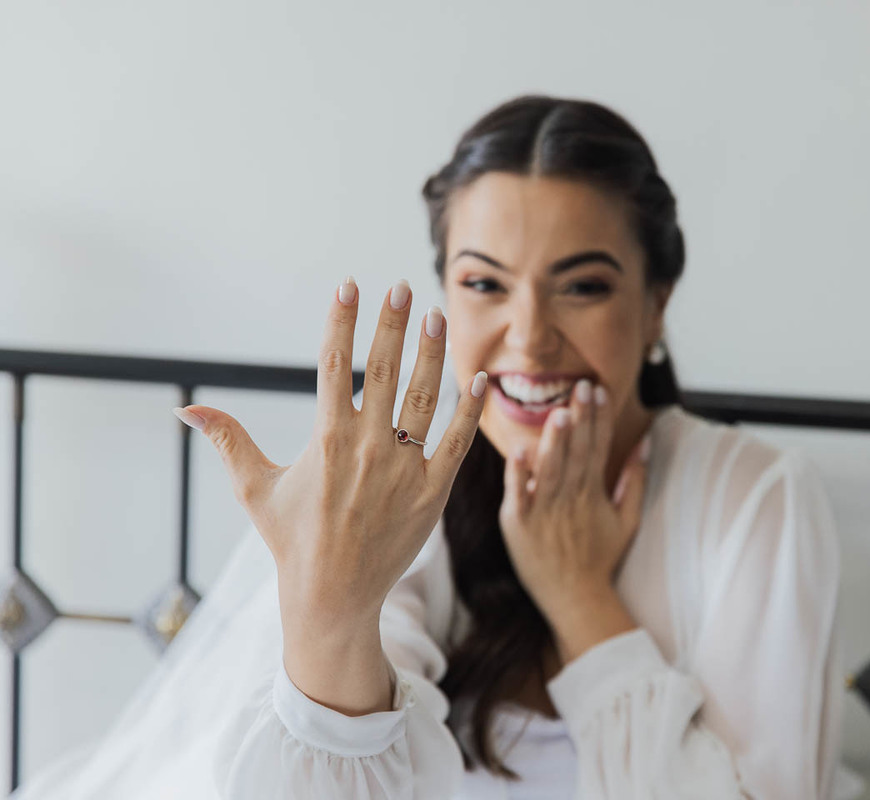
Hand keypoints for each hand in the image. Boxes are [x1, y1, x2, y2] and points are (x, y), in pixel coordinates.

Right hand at [174, 277, 485, 632]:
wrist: (333, 597)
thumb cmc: (293, 540)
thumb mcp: (254, 489)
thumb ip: (227, 441)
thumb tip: (185, 410)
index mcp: (325, 440)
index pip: (332, 365)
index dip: (341, 322)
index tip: (350, 286)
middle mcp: (367, 448)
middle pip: (383, 371)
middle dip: (393, 325)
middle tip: (403, 288)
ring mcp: (403, 470)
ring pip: (423, 398)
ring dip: (433, 355)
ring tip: (437, 317)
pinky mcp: (432, 493)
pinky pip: (457, 443)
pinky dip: (470, 411)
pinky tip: (479, 379)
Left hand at [498, 378, 651, 618]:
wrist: (575, 597)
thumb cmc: (600, 557)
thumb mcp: (627, 519)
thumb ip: (635, 480)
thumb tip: (645, 443)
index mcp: (594, 493)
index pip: (598, 447)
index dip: (598, 418)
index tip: (598, 390)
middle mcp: (570, 499)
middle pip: (576, 452)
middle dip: (579, 419)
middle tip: (580, 386)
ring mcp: (544, 511)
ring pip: (551, 469)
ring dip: (555, 441)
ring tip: (558, 412)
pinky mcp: (519, 524)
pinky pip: (519, 495)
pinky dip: (519, 474)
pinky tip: (519, 451)